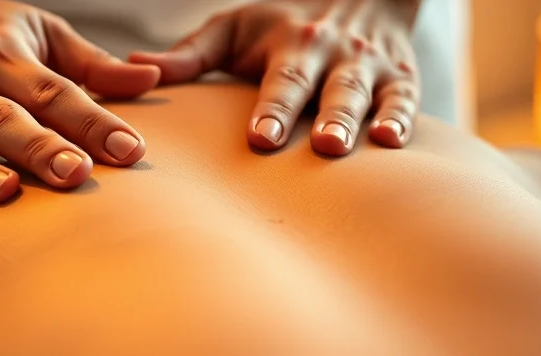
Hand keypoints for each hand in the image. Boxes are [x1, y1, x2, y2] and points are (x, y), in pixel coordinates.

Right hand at [0, 0, 159, 201]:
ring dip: (16, 156)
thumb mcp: (34, 31)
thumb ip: (90, 64)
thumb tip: (150, 79)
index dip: (97, 121)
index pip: (60, 90)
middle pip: (23, 111)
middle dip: (56, 143)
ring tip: (48, 183)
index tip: (132, 150)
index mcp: (9, 49)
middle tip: (87, 173)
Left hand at [130, 0, 420, 155]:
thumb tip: (134, 68)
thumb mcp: (234, 28)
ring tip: (362, 145)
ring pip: (368, 94)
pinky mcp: (399, 79)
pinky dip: (403, 120)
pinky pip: (406, 100)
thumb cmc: (279, 23)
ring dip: (363, 119)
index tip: (261, 138)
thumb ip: (191, 54)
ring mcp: (368, 67)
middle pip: (329, 89)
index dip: (273, 110)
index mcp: (289, 45)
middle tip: (324, 146)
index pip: (281, 81)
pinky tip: (394, 143)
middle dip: (328, 116)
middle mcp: (331, 54)